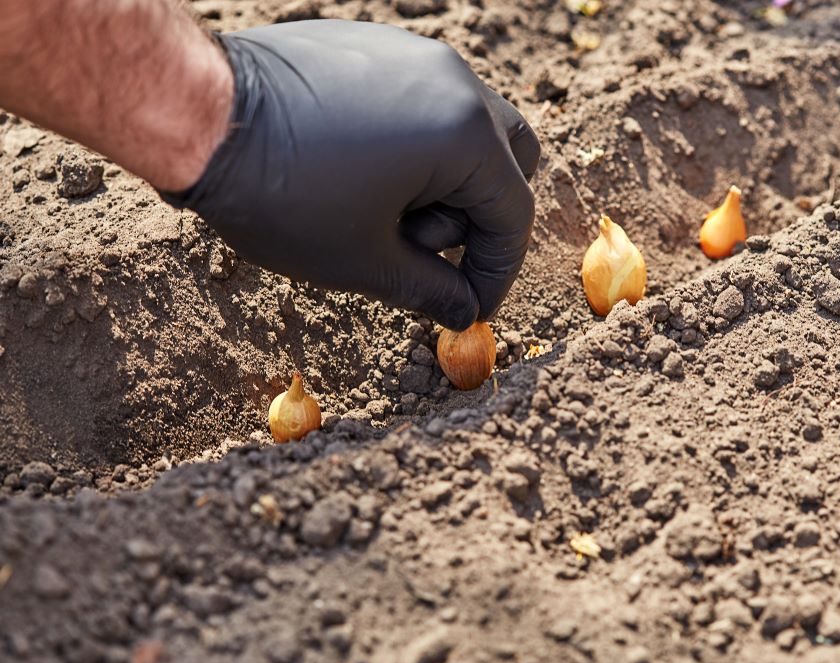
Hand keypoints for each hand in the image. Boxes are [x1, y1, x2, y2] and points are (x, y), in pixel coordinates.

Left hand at [162, 20, 539, 329]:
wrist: (198, 115)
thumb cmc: (282, 193)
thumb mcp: (364, 260)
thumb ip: (429, 290)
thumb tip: (464, 311)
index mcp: (463, 134)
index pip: (512, 212)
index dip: (497, 270)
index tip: (472, 305)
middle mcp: (454, 82)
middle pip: (509, 159)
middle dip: (479, 217)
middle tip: (425, 252)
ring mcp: (417, 55)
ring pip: (470, 126)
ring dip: (448, 181)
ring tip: (382, 211)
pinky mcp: (380, 46)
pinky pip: (426, 100)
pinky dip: (417, 145)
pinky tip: (362, 173)